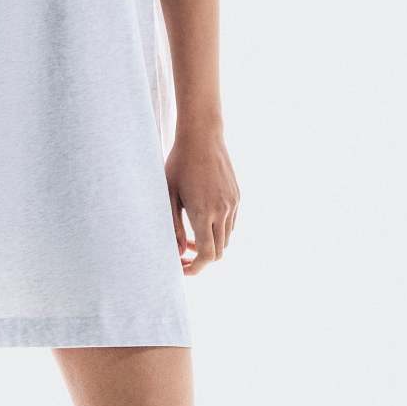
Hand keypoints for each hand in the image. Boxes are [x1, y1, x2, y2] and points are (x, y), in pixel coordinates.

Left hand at [165, 126, 239, 275]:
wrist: (202, 136)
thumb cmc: (179, 164)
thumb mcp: (169, 195)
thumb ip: (173, 226)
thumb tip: (179, 251)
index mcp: (203, 212)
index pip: (207, 254)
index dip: (196, 268)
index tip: (183, 269)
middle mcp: (222, 211)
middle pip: (219, 252)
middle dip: (201, 260)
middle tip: (183, 255)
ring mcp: (233, 203)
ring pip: (227, 239)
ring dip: (211, 245)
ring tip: (191, 239)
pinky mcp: (237, 196)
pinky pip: (231, 224)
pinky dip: (219, 231)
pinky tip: (203, 221)